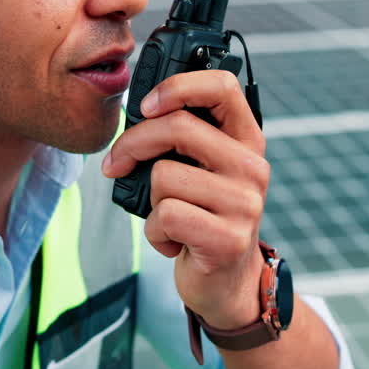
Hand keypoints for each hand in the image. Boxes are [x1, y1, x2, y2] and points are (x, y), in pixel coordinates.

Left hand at [102, 70, 269, 329]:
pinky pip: (165, 216)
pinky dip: (154, 231)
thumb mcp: (203, 171)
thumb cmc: (203, 217)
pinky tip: (172, 242)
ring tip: (168, 216)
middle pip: (178, 127)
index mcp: (247, 140)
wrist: (227, 283)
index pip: (222, 86)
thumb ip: (183, 139)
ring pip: (164, 176)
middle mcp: (252, 167)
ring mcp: (244, 204)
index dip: (178, 85)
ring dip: (150, 200)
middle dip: (133, 143)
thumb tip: (136, 114)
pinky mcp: (228, 239)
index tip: (147, 105)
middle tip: (116, 163)